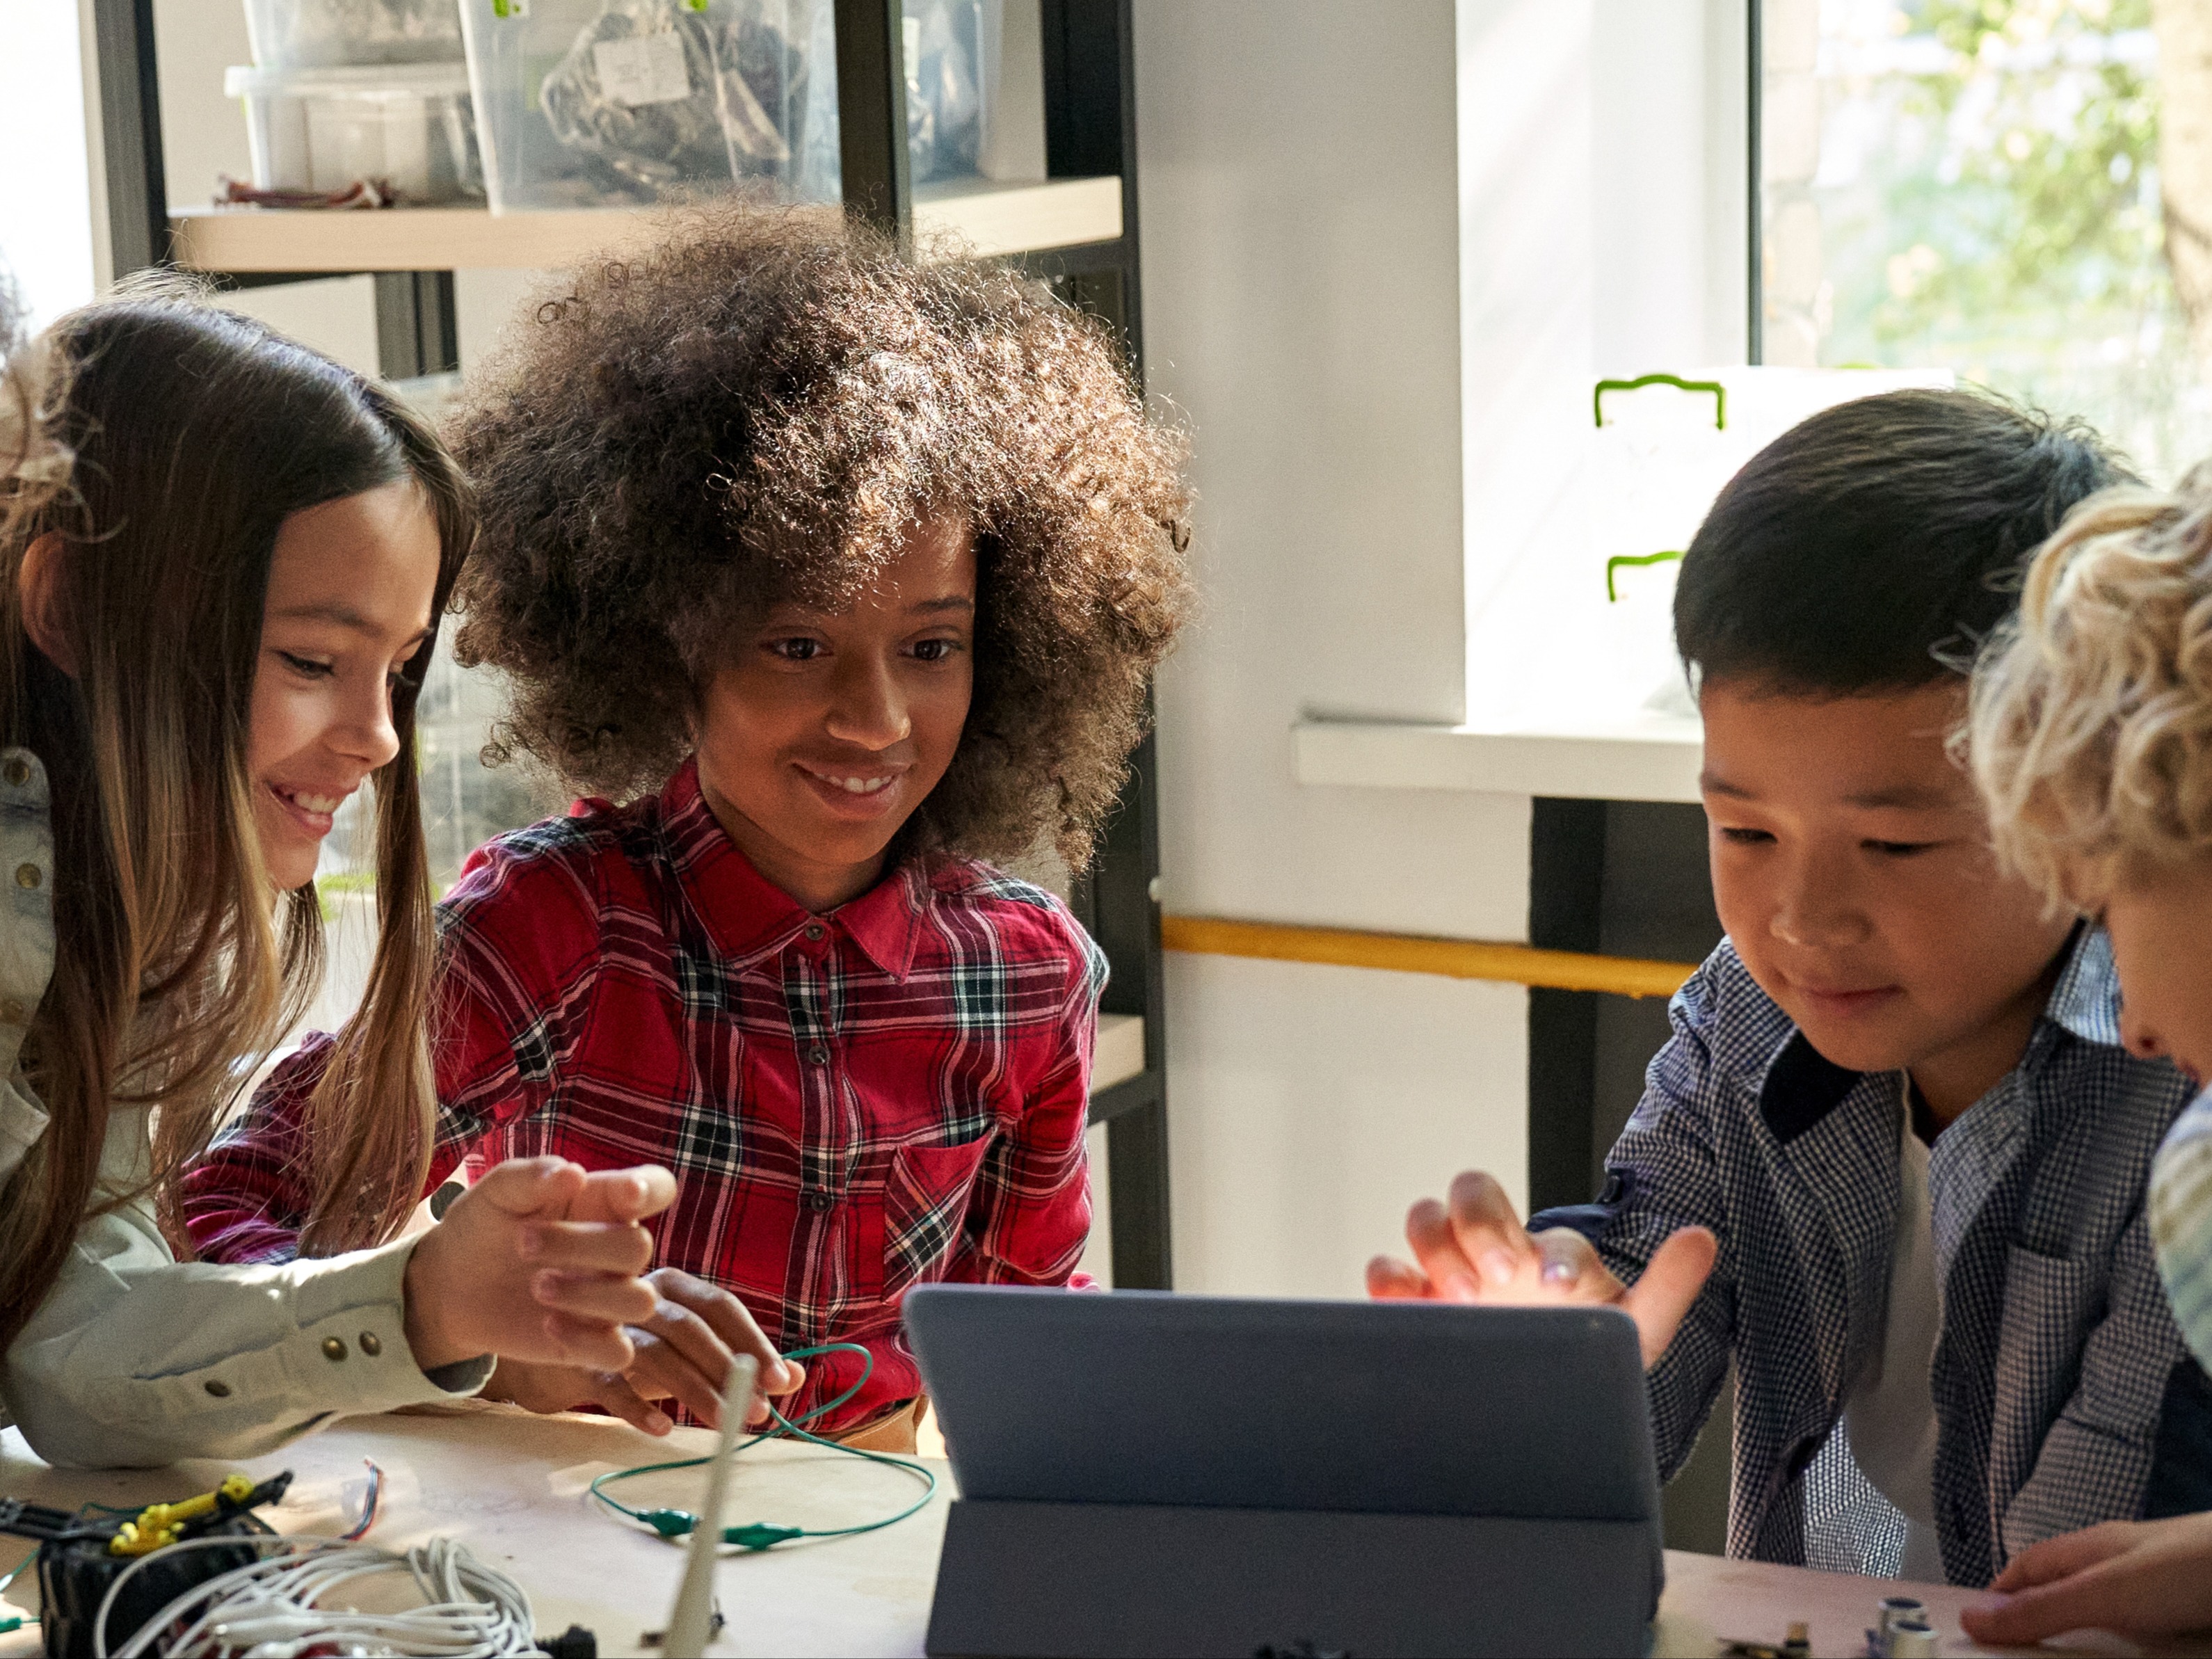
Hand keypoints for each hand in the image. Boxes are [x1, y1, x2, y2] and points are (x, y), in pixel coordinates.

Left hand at [402, 1158, 676, 1372]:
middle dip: (583, 1244)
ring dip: (589, 1294)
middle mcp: (614, 1250)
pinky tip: (547, 1324)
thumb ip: (534, 1175)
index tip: (626, 1193)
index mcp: (603, 1202)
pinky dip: (587, 1340)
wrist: (448, 1283)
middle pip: (638, 1247)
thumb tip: (574, 1174)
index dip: (653, 1190)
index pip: (656, 1188)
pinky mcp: (589, 1341)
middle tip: (522, 1244)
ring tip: (536, 1286)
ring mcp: (606, 1298)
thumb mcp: (498, 1191)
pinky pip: (619, 1353)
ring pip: (640, 1302)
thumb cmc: (483, 1225)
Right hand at [484, 1267, 806, 1435]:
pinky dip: (637, 1405)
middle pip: (691, 1328)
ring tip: (725, 1426)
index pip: (720, 1305)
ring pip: (656, 1354)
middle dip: (728, 1372)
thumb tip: (796, 1380)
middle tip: (757, 1414)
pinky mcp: (575, 1355)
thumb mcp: (687, 1350)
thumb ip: (737, 1359)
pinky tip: (663, 1429)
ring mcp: (605, 1322)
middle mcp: (640, 1293)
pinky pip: (609, 1381)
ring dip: (694, 1392)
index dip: (753, 1341)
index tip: (782, 1382)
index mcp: (672, 1283)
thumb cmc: (633, 1346)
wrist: (548, 1351)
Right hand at [1364, 1170, 1716, 1367]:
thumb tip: (1704, 1238)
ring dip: (1437, 1247)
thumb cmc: (1581, 1357)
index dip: (1550, 1249)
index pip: (1546, 1228)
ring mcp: (1451, 1273)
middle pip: (1472, 1192)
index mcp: (1548, 1254)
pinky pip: (1386, 1270)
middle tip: (1498, 1275)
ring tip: (1460, 1296)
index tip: (1556, 1280)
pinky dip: (1387, 1278)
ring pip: (1425, 1218)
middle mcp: (1497, 1252)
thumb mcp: (1631, 1331)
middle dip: (1482, 1226)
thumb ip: (1667, 1287)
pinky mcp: (1413, 1303)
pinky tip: (1404, 1304)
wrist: (1538, 1407)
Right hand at [1961, 1513, 2211, 1644]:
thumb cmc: (2191, 1565)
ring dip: (2094, 1650)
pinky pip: (2148, 1644)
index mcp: (2091, 1551)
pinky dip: (2135, 1656)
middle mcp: (2122, 1569)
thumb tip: (1971, 1616)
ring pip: (2112, 1626)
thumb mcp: (2107, 1592)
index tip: (1977, 1631)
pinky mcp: (2189, 1621)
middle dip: (2047, 1630)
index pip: (2029, 1570)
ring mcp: (2160, 1596)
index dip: (2001, 1596)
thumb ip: (2045, 1607)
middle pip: (2069, 1600)